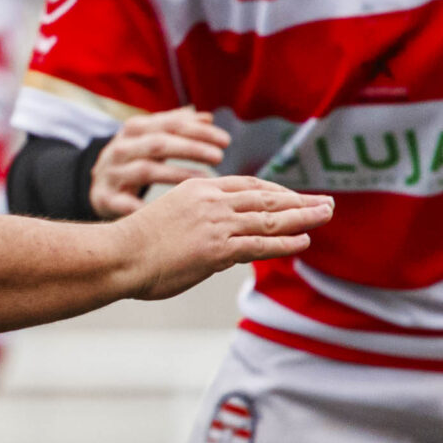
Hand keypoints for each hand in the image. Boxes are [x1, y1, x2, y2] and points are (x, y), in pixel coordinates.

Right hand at [90, 108, 229, 217]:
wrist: (98, 183)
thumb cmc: (135, 158)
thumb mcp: (151, 136)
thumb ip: (177, 126)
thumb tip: (208, 117)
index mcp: (133, 130)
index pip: (170, 125)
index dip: (199, 131)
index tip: (225, 140)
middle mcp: (120, 148)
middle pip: (158, 144)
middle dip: (190, 149)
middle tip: (218, 156)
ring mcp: (111, 173)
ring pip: (145, 171)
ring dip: (176, 175)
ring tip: (204, 180)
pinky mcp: (104, 197)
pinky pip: (125, 202)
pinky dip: (145, 206)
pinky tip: (170, 211)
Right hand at [115, 174, 332, 300]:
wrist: (116, 256)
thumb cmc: (133, 247)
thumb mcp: (170, 221)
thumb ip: (200, 227)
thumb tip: (226, 250)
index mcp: (198, 190)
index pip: (247, 186)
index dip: (276, 192)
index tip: (295, 198)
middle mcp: (211, 202)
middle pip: (266, 198)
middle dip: (299, 200)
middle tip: (326, 202)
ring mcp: (216, 225)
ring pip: (270, 219)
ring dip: (303, 216)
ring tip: (325, 215)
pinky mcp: (218, 249)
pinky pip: (261, 244)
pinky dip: (286, 243)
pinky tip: (304, 241)